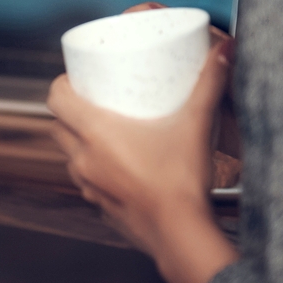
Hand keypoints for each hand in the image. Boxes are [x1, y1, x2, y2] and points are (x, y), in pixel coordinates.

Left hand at [48, 25, 238, 282]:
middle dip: (71, 110)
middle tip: (96, 99)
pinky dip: (94, 170)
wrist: (181, 234)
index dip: (62, 83)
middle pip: (59, 125)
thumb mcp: (197, 124)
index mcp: (95, 133)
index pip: (56, 97)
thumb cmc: (183, 180)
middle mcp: (83, 159)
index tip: (78, 76)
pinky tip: (117, 166)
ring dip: (79, 141)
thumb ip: (210, 84)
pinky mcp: (99, 206)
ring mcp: (89, 186)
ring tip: (105, 130)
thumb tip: (226, 48)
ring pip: (70, 154)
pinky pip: (86, 181)